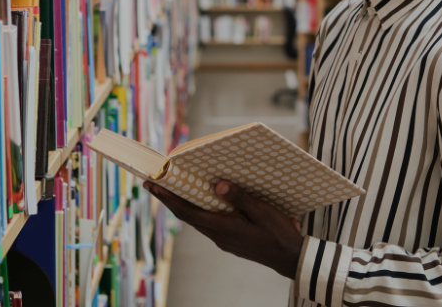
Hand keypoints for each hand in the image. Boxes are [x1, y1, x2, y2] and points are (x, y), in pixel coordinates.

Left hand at [143, 179, 304, 278]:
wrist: (290, 258)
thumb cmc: (278, 234)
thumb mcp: (261, 211)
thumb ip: (239, 198)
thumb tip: (218, 184)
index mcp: (223, 227)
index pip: (187, 212)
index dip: (167, 198)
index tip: (151, 185)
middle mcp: (218, 235)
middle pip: (187, 215)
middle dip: (170, 199)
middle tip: (155, 183)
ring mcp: (224, 240)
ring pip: (197, 220)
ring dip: (183, 205)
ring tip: (174, 189)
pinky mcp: (230, 240)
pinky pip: (208, 223)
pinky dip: (199, 210)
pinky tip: (204, 201)